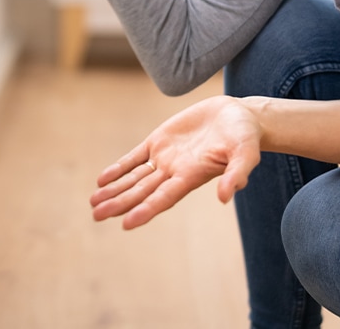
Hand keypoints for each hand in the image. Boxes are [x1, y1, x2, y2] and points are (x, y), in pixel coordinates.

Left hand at [90, 96, 262, 229]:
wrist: (239, 116)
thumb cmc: (245, 136)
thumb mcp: (246, 153)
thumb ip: (236, 174)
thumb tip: (225, 197)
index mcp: (192, 176)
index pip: (164, 198)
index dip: (145, 210)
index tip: (125, 224)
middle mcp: (175, 171)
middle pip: (142, 192)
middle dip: (119, 203)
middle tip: (96, 216)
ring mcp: (165, 157)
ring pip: (134, 178)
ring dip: (114, 189)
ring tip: (93, 203)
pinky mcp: (160, 140)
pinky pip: (134, 157)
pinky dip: (119, 168)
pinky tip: (102, 179)